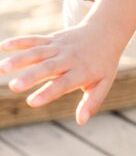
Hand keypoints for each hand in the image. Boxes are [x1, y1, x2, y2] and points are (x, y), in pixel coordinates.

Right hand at [0, 25, 120, 124]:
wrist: (105, 33)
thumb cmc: (103, 64)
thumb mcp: (104, 84)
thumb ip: (92, 102)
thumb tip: (81, 121)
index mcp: (81, 72)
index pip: (63, 84)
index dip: (48, 92)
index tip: (32, 102)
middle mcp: (68, 59)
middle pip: (47, 67)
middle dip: (30, 76)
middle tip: (14, 87)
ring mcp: (58, 47)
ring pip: (37, 52)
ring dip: (18, 59)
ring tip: (2, 68)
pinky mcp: (51, 39)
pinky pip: (34, 39)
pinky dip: (18, 41)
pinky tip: (2, 47)